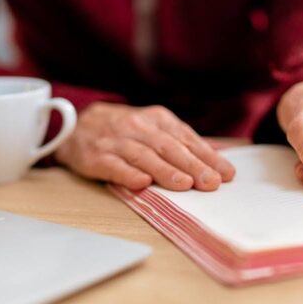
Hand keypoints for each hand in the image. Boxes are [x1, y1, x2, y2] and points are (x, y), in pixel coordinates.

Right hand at [55, 103, 235, 190]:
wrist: (76, 125)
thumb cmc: (124, 131)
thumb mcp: (153, 127)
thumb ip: (181, 143)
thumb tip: (216, 160)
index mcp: (157, 119)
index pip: (186, 138)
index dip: (207, 156)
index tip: (226, 173)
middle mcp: (138, 127)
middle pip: (169, 147)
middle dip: (193, 165)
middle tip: (212, 182)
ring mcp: (116, 142)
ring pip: (144, 156)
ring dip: (165, 171)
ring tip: (185, 184)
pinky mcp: (95, 157)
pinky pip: (113, 166)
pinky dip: (128, 174)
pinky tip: (142, 184)